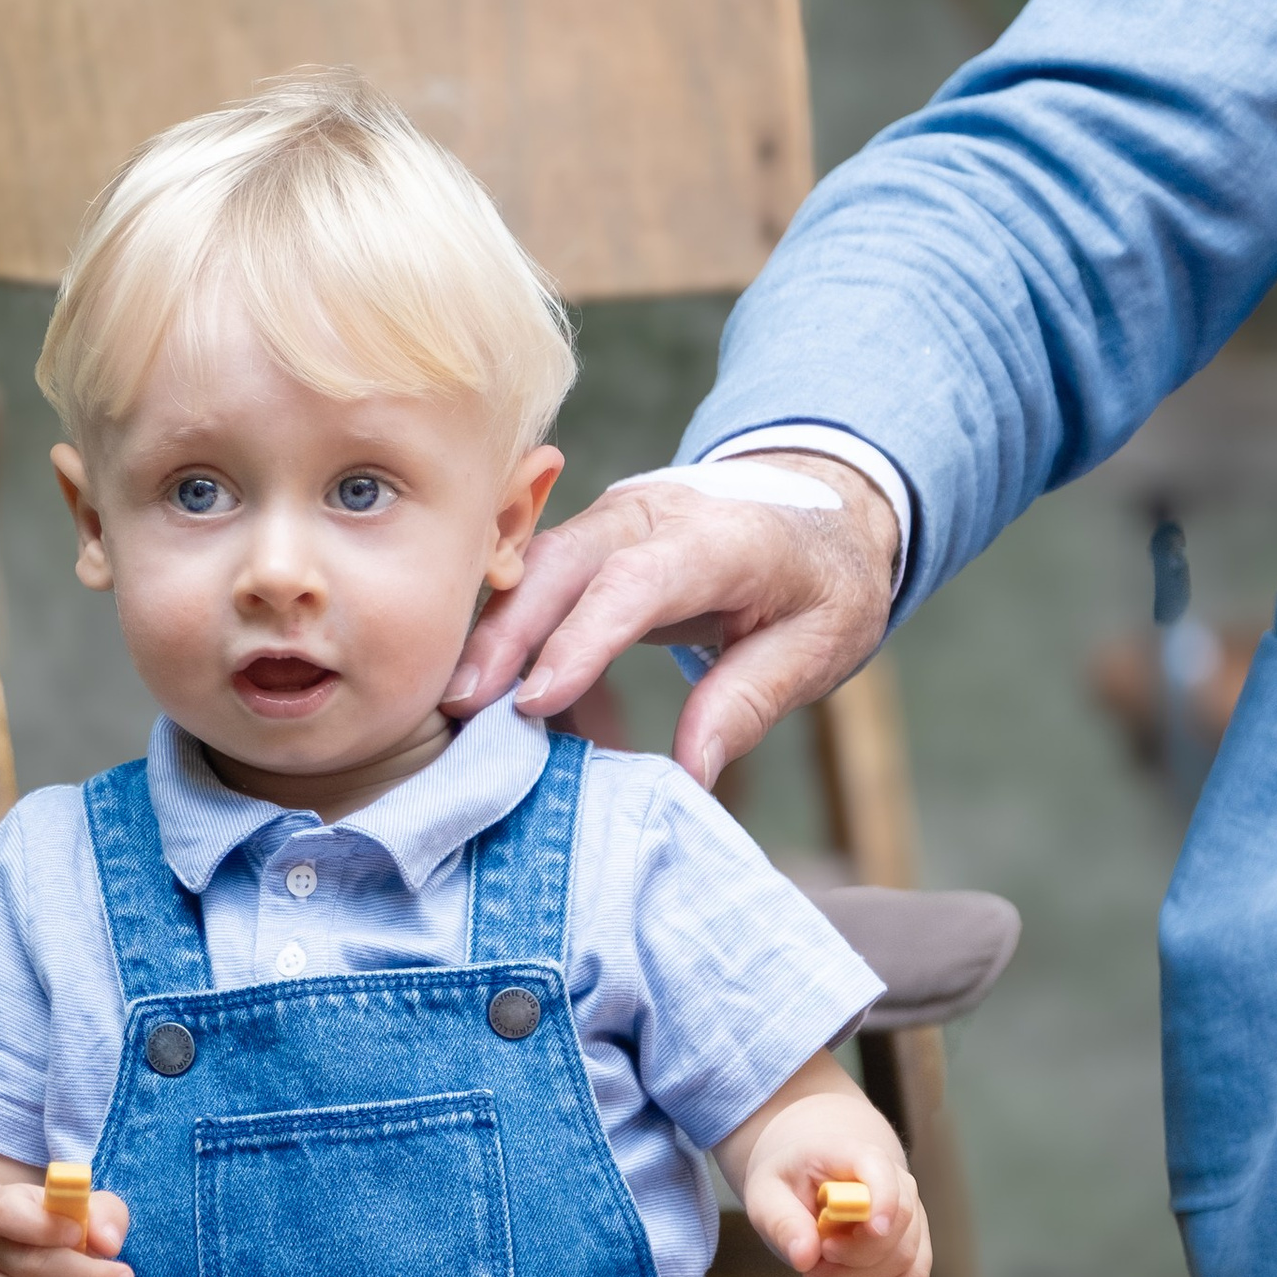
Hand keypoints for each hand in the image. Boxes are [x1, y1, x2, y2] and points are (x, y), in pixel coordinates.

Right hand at [443, 457, 898, 790]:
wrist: (823, 503)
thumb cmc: (824, 582)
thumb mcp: (822, 643)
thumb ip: (751, 699)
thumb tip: (689, 773)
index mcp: (724, 536)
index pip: (637, 580)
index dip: (582, 639)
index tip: (535, 701)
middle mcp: (655, 512)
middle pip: (563, 562)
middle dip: (506, 632)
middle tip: (461, 704)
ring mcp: (614, 516)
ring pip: (534, 563)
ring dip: (490, 630)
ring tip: (452, 700)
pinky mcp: (590, 535)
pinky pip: (533, 572)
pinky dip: (501, 623)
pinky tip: (473, 678)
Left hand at [717, 1059, 929, 1276]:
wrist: (807, 1183)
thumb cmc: (789, 1185)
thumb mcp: (766, 1195)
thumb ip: (782, 1222)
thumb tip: (804, 1256)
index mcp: (854, 1155)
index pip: (882, 1172)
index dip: (884, 1202)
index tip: (871, 1230)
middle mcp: (895, 1181)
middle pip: (898, 1224)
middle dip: (854, 1257)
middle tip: (812, 1266)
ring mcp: (911, 1213)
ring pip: (905, 1256)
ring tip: (820, 1274)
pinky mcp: (914, 1243)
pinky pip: (914, 1276)